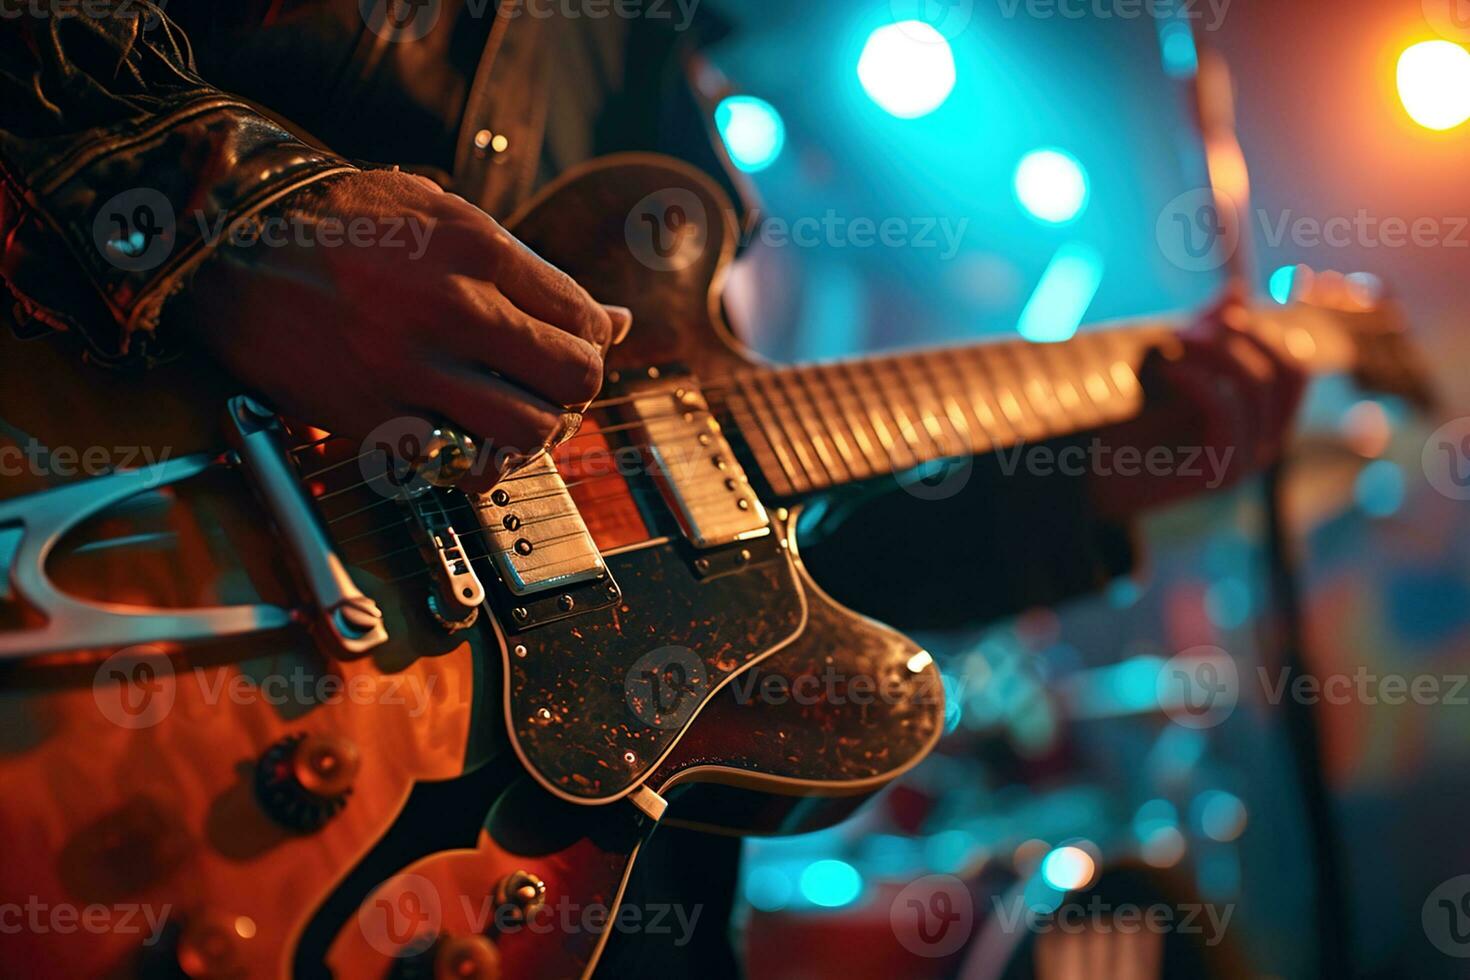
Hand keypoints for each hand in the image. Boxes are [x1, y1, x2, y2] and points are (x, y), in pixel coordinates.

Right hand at [180, 170, 629, 485]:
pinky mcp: (373, 415)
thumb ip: (532, 272)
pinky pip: (460, 462)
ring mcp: (412, 366)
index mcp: (477, 247)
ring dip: (536, 432)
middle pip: (573, 376)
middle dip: (576, 389)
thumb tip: (616, 321)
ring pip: (530, 430)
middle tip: (553, 388)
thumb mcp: (444, 215)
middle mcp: (453, 306)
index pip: (583, 316)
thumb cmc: (342, 222)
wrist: (230, 241)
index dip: (593, 340)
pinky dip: (477, 460)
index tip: (575, 344)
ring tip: (516, 417)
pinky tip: (466, 437)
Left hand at [1089, 286, 1306, 518]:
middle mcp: (1266, 444)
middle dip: (1236, 337)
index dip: (1260, 332)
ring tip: (1168, 345)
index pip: (1294, 368)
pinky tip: (1166, 369)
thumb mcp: (1177, 365)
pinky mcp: (1221, 473)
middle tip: (1185, 330)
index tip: (1216, 317)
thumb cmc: (1132, 419)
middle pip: (1284, 370)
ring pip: (1256, 384)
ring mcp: (1247, 462)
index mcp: (1263, 422)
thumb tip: (1238, 290)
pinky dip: (1196, 378)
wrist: (1092, 472)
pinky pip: (1226, 409)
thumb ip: (1209, 331)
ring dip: (1211, 351)